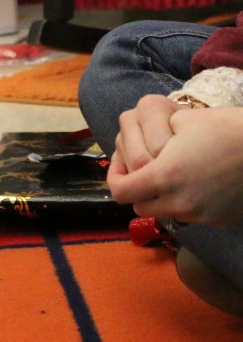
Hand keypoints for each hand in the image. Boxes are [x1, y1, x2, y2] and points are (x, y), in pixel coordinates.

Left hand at [108, 106, 242, 228]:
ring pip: (167, 213)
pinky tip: (203, 184)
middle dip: (138, 190)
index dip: (115, 178)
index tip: (122, 167)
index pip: (120, 191)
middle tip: (145, 172)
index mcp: (164, 176)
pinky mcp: (220, 220)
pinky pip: (194, 216)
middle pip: (140, 207)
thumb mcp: (180, 122)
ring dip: (164, 198)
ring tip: (176, 176)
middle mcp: (180, 202)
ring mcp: (202, 215)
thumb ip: (150, 141)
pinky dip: (191, 203)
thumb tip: (138, 150)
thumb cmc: (225, 127)